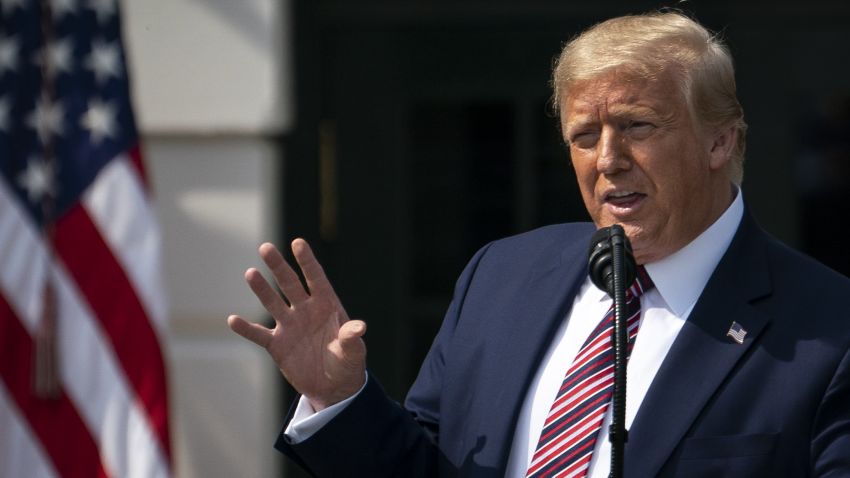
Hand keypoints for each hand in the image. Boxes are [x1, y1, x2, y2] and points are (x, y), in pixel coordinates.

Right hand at [227, 239, 366, 410]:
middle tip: (266, 247)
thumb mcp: (353, 352)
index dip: (307, 261)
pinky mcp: (277, 345)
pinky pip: (259, 334)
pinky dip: (246, 328)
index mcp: (326, 306)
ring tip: (251, 273)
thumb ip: (352, 338)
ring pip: (272, 302)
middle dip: (279, 266)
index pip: (315, 278)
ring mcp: (289, 326)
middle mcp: (305, 311)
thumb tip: (360, 327)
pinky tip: (232, 320)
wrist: (332, 387)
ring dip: (261, 289)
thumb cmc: (347, 364)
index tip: (298, 243)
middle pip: (289, 284)